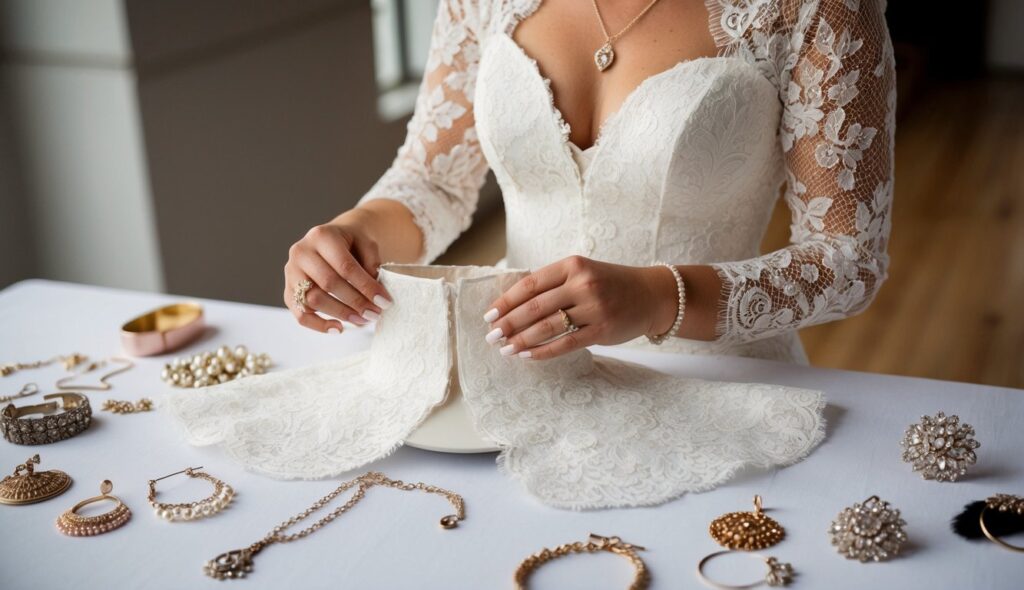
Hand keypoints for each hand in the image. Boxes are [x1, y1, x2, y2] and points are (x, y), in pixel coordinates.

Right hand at [283, 212, 392, 332]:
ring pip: (313, 300)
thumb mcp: (367, 243)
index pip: (345, 266)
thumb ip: (372, 264)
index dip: (366, 287)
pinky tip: (339, 328)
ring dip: (340, 314)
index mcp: (321, 236)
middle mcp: (301, 252)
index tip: (384, 302)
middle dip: (355, 302)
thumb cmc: (352, 243)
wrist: (332, 240)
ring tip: (362, 320)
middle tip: (375, 314)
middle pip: (328, 283)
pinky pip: (300, 314)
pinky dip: (319, 325)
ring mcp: (291, 272)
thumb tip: (373, 295)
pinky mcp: (289, 291)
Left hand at [482, 256, 678, 359]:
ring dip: (522, 339)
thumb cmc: (610, 284)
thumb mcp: (582, 272)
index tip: (489, 314)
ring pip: (547, 327)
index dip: (506, 301)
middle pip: (535, 307)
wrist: (652, 296)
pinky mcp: (602, 330)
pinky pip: (565, 344)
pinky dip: (543, 352)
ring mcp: (594, 308)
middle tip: (491, 335)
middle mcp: (582, 284)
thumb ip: (553, 283)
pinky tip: (527, 355)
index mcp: (572, 265)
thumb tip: (512, 304)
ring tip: (505, 348)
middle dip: (508, 323)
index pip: (530, 284)